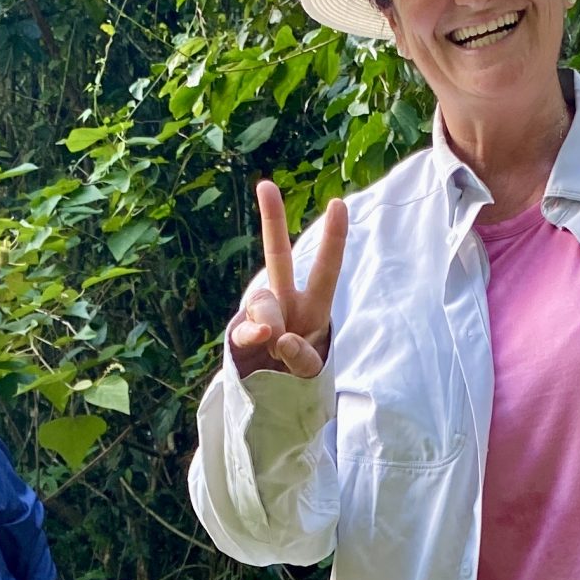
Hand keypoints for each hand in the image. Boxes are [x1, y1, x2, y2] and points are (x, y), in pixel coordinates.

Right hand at [227, 179, 348, 378]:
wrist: (272, 395)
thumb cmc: (299, 373)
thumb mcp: (311, 369)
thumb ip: (301, 356)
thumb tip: (277, 336)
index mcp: (314, 304)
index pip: (325, 268)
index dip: (333, 238)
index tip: (338, 203)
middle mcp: (286, 301)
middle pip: (277, 255)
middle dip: (271, 219)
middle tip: (264, 184)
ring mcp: (261, 314)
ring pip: (263, 301)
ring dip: (273, 324)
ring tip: (279, 348)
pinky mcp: (241, 333)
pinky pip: (247, 327)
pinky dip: (255, 335)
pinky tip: (263, 341)